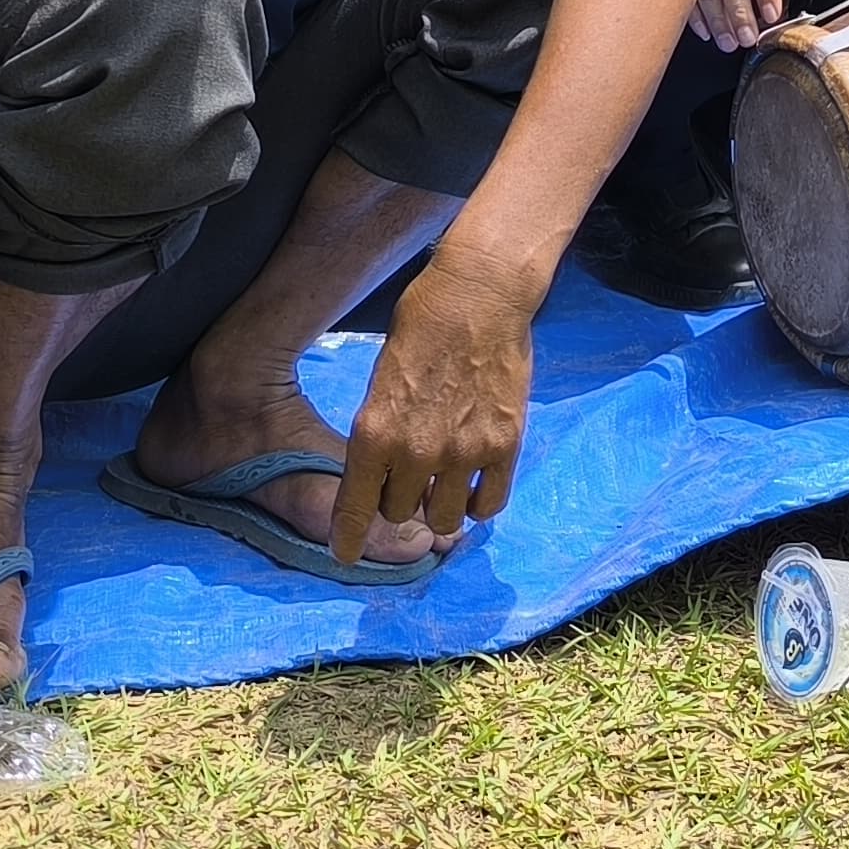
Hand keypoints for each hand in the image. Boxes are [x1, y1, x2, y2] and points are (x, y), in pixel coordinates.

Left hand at [332, 240, 534, 565]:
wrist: (478, 295)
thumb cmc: (421, 324)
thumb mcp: (380, 379)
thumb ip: (381, 431)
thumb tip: (385, 470)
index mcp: (374, 433)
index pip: (356, 508)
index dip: (348, 538)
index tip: (344, 553)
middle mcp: (416, 453)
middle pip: (400, 514)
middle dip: (399, 502)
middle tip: (408, 481)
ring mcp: (464, 453)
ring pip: (444, 519)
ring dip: (440, 508)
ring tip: (444, 486)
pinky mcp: (504, 446)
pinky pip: (489, 504)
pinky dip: (479, 503)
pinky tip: (474, 486)